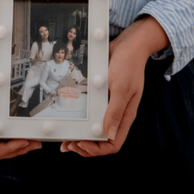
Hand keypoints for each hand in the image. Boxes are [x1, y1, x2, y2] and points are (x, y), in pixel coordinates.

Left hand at [60, 16, 168, 157]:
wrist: (128, 44)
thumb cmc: (128, 64)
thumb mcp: (121, 88)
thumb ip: (115, 111)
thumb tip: (109, 135)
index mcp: (125, 116)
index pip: (113, 144)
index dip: (97, 149)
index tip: (80, 143)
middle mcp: (117, 114)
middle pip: (102, 140)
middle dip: (85, 146)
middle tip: (68, 144)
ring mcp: (110, 105)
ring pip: (95, 128)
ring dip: (81, 135)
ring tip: (65, 138)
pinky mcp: (103, 96)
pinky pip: (92, 113)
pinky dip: (82, 119)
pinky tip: (71, 118)